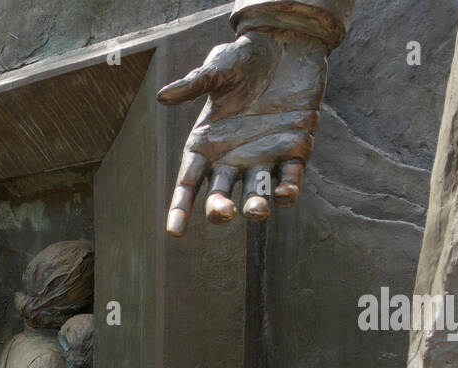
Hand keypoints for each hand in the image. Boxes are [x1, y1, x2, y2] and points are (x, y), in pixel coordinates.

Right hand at [157, 28, 327, 235]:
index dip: (179, 207)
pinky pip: (289, 177)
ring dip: (255, 205)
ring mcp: (263, 156)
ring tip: (255, 210)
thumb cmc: (246, 56)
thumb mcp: (219, 67)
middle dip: (219, 208)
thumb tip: (164, 96)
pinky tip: (285, 195)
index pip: (188, 182)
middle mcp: (231, 157)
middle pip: (220, 194)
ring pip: (256, 192)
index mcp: (206, 143)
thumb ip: (196, 84)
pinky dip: (288, 190)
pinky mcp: (293, 149)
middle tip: (222, 213)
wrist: (288, 45)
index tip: (174, 231)